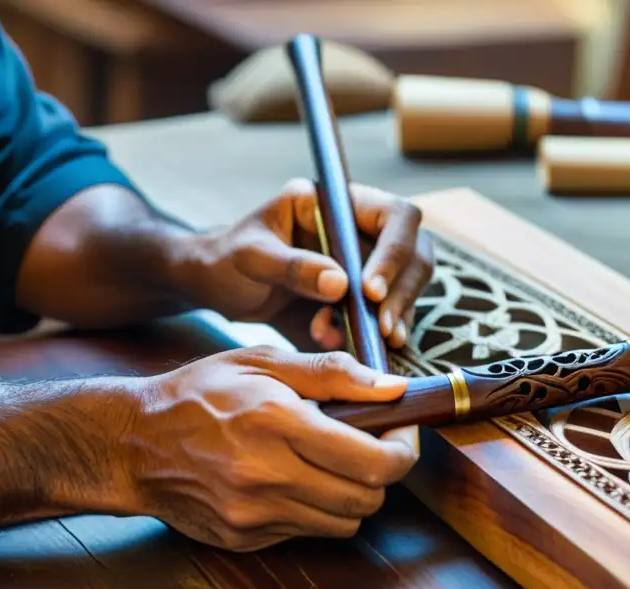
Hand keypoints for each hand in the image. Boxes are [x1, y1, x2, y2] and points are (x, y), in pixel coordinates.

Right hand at [121, 346, 418, 551]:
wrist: (132, 444)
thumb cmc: (198, 394)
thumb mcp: (261, 361)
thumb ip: (333, 374)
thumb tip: (395, 390)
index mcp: (276, 423)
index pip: (374, 462)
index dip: (403, 451)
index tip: (401, 434)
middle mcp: (268, 476)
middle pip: (368, 500)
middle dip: (383, 475)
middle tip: (371, 448)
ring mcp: (254, 514)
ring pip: (344, 524)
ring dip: (352, 495)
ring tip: (331, 464)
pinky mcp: (244, 538)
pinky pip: (306, 533)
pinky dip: (315, 510)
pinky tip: (292, 480)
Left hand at [184, 178, 433, 349]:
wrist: (215, 287)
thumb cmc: (226, 259)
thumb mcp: (251, 257)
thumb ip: (293, 266)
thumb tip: (341, 283)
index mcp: (336, 203)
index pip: (393, 215)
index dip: (394, 250)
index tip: (371, 291)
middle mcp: (358, 229)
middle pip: (414, 254)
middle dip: (402, 293)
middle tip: (382, 328)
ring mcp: (363, 264)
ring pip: (406, 288)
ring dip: (391, 318)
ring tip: (365, 340)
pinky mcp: (358, 298)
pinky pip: (385, 316)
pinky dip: (375, 334)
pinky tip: (350, 345)